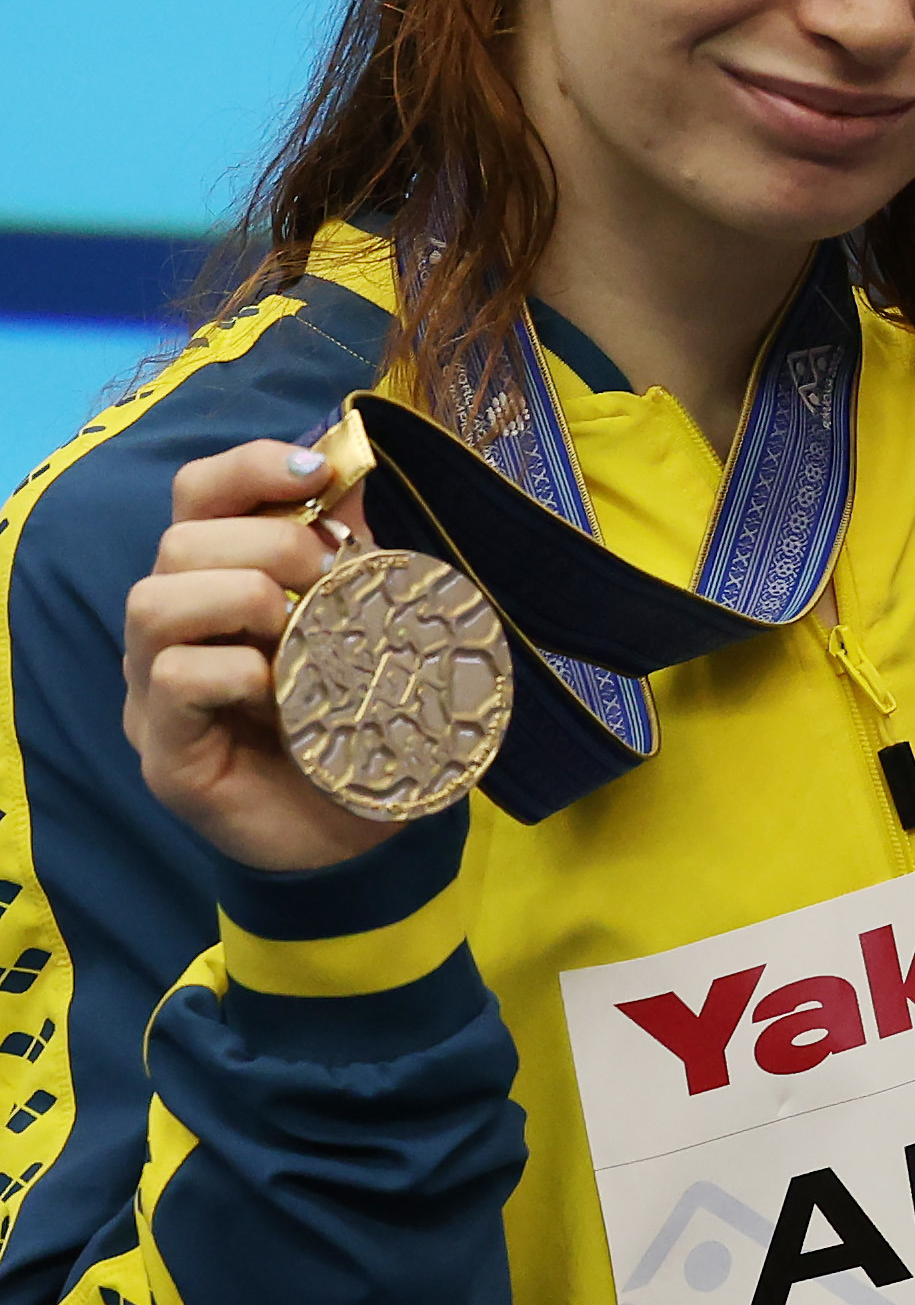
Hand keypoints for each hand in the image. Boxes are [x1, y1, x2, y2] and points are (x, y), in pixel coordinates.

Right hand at [121, 438, 402, 875]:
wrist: (358, 836)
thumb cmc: (356, 724)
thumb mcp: (369, 629)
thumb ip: (355, 560)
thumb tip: (357, 483)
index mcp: (216, 587)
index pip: (197, 497)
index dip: (248, 467)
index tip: (319, 473)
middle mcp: (171, 633)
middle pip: (178, 543)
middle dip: (266, 541)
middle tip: (330, 575)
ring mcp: (156, 692)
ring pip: (154, 602)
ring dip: (240, 598)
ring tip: (298, 632)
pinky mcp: (165, 752)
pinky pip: (172, 679)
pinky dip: (233, 669)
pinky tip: (279, 690)